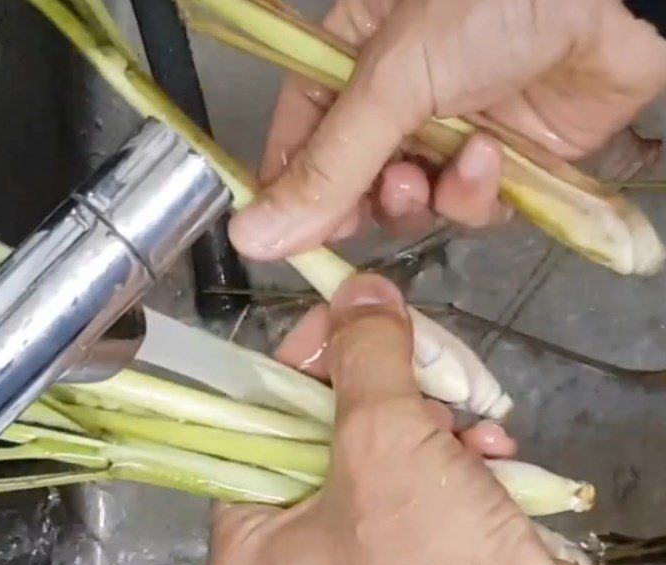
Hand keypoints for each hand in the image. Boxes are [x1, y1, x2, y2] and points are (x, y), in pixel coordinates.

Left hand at [209, 273, 561, 564]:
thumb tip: (360, 291)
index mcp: (244, 553)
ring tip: (464, 423)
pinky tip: (490, 457)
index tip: (345, 322)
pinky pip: (414, 497)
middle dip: (383, 398)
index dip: (302, 368)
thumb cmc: (427, 561)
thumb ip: (363, 355)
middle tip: (419, 367)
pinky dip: (452, 466)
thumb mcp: (382, 439)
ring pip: (378, 462)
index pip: (256, 429)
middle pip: (322, 441)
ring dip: (428, 428)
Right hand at [229, 0, 665, 257]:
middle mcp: (392, 105)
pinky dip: (474, 195)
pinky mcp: (496, 166)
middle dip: (362, 202)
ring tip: (435, 172)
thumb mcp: (392, 81)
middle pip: (350, 186)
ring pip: (407, 206)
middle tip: (375, 199)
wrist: (615, 3)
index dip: (292, 194)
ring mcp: (445, 136)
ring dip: (418, 200)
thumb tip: (252, 238)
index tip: (288, 236)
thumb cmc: (493, 6)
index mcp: (349, 64)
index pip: (298, 144)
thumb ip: (327, 168)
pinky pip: (463, 208)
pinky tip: (490, 159)